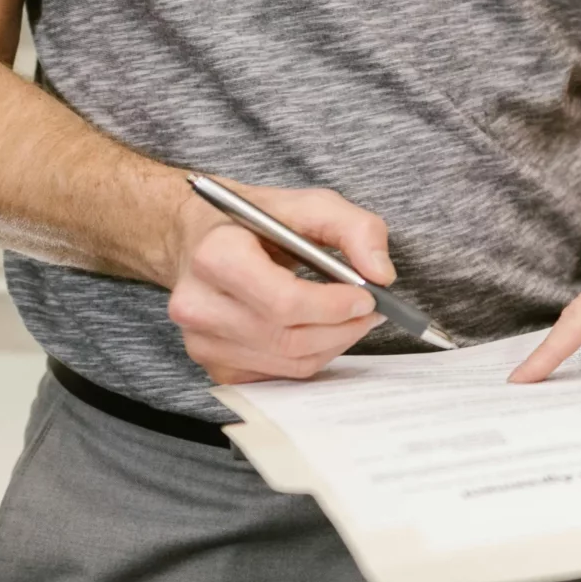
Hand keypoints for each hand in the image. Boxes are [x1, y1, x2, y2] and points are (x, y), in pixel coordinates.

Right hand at [164, 180, 395, 383]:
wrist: (201, 239)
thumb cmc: (256, 220)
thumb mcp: (309, 205)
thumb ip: (355, 229)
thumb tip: (381, 274)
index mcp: (216, 256)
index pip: (282, 301)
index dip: (333, 306)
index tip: (367, 297)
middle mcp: (199, 304)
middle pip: (288, 338)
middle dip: (342, 328)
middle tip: (371, 310)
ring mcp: (202, 342)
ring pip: (288, 363)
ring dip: (333, 344)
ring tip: (351, 318)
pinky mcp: (214, 365)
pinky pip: (278, 376)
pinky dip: (310, 358)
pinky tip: (319, 332)